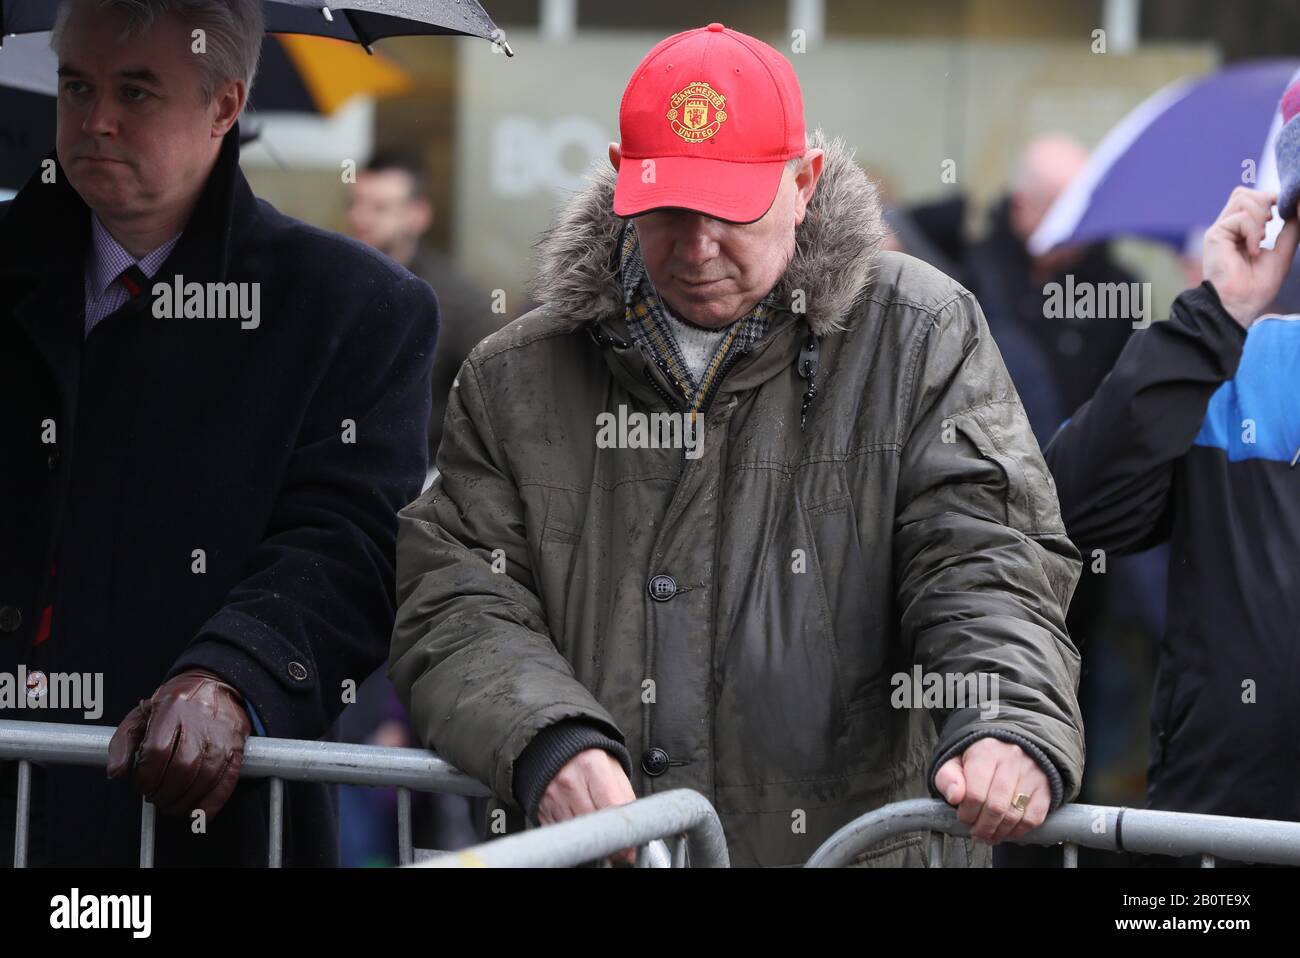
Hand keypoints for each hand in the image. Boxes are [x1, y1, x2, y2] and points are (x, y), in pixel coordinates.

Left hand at [106, 669, 251, 819]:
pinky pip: (226, 782)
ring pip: (205, 778)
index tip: (140, 784)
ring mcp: (222, 735)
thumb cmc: (176, 704)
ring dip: (183, 801)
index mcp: (173, 708)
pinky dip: (211, 803)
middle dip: (163, 792)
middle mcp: (201, 720)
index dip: (145, 776)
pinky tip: (196, 812)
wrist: (217, 685)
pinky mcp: (237, 748)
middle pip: (183, 767)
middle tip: (154, 796)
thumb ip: (122, 743)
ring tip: (170, 803)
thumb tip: (116, 772)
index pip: (158, 751)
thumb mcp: (142, 714)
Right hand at [537, 748, 637, 863]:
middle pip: (593, 823)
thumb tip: (637, 829)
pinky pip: (561, 831)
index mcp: (592, 765)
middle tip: (617, 846)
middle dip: (607, 838)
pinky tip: (579, 825)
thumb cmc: (589, 759)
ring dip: (589, 837)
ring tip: (597, 830)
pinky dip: (573, 833)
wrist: (557, 748)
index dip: (623, 830)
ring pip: (577, 831)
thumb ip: (626, 798)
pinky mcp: (542, 807)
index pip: (612, 807)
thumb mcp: (613, 770)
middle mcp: (569, 780)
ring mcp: (553, 794)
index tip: (629, 845)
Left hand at [934, 737, 1049, 844]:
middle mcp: (1012, 759)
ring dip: (1000, 832)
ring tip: (989, 836)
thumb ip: (948, 778)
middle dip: (983, 827)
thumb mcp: (955, 762)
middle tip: (977, 834)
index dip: (967, 813)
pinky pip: (1034, 818)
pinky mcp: (1045, 787)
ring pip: (1015, 815)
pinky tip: (1007, 832)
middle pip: (996, 806)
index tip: (964, 819)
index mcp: (986, 751)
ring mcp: (1031, 773)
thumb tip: (954, 797)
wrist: (1009, 745)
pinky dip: (1019, 831)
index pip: (975, 793)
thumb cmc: (979, 758)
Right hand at [1203, 186, 1299, 328]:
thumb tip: (1296, 210)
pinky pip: (1241, 218)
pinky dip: (1253, 231)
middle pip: (1243, 193)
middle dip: (1264, 202)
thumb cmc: (1256, 286)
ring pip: (1242, 198)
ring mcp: (1219, 231)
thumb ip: (1288, 232)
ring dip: (1260, 216)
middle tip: (1270, 225)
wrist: (1241, 304)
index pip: (1249, 199)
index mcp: (1239, 232)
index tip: (1281, 212)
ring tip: (1261, 238)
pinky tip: (1253, 250)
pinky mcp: (1215, 235)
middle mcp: (1227, 229)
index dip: (1267, 198)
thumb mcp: (1281, 253)